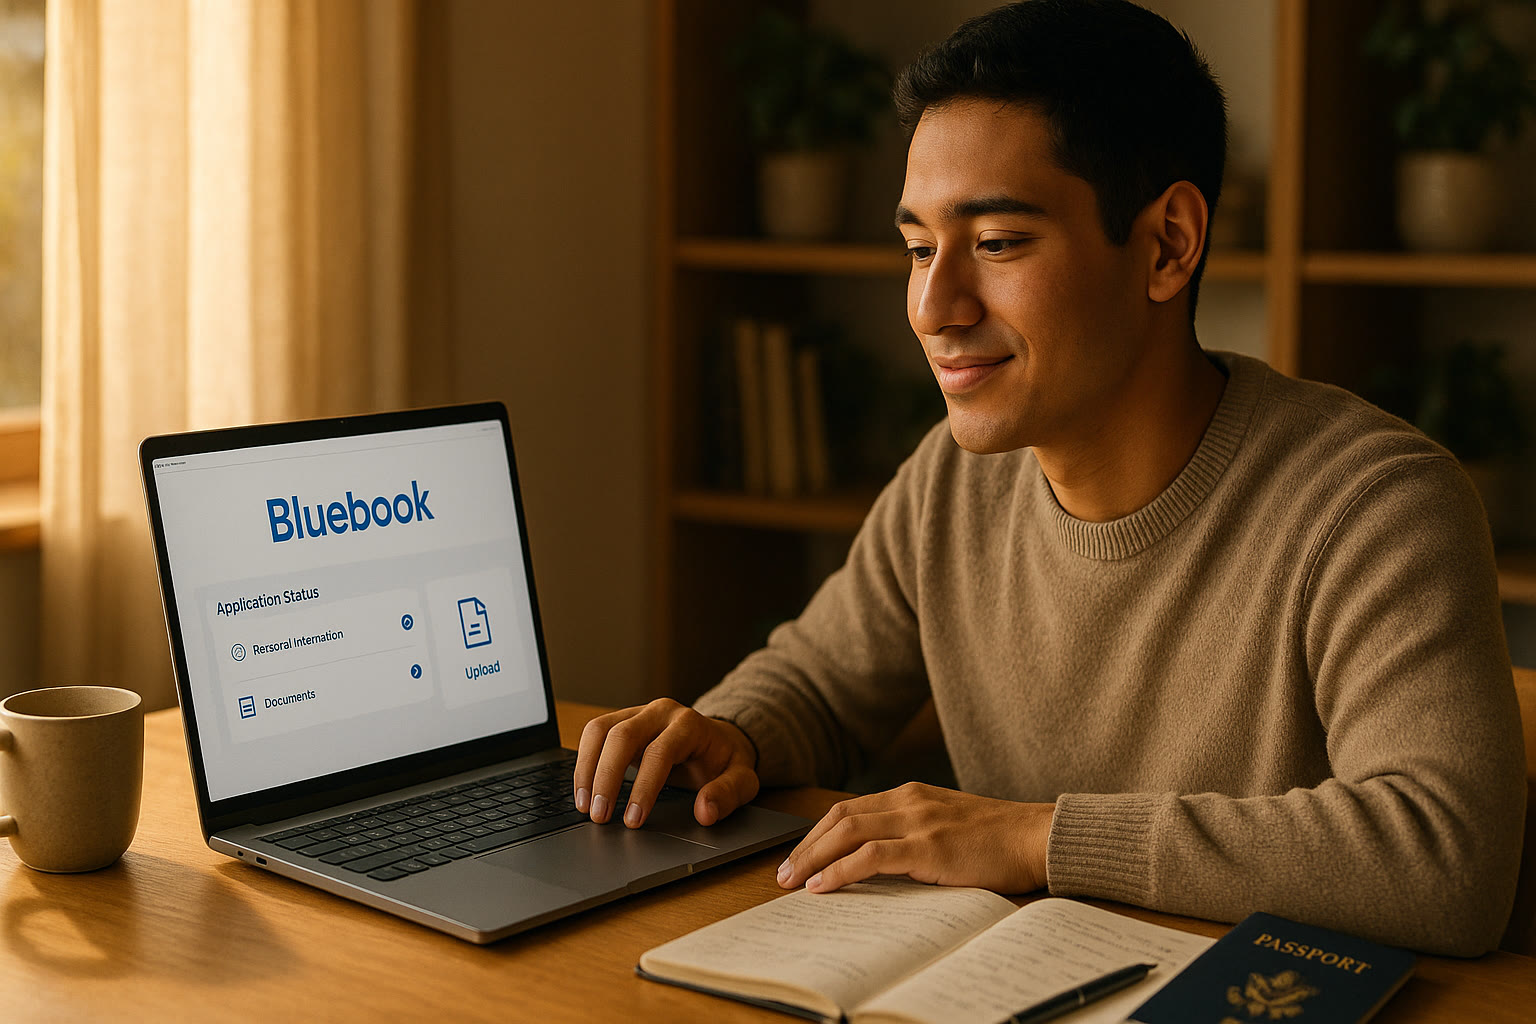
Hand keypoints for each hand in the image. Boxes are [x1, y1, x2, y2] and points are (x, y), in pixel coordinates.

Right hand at [572, 698, 759, 828]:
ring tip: (584, 805)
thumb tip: (704, 812)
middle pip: (622, 735)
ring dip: (587, 768)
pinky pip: (594, 734)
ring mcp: (638, 713)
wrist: (719, 740)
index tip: (633, 820)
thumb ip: (728, 794)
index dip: (643, 787)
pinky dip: (583, 761)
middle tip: (600, 816)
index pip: (659, 752)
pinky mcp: (622, 721)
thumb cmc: (726, 761)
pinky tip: (584, 790)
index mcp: (689, 724)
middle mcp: (660, 712)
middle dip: (606, 778)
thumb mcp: (742, 779)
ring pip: (600, 730)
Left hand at [776, 782, 1053, 894]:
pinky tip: (824, 886)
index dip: (817, 833)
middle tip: (784, 873)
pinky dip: (841, 870)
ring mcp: (919, 821)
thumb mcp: (948, 825)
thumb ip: (914, 832)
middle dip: (806, 846)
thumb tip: (877, 861)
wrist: (1038, 836)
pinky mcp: (929, 847)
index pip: (849, 809)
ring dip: (813, 858)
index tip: (800, 857)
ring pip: (847, 832)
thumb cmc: (999, 839)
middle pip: (839, 818)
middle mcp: (909, 801)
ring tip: (793, 882)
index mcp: (912, 794)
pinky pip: (872, 856)